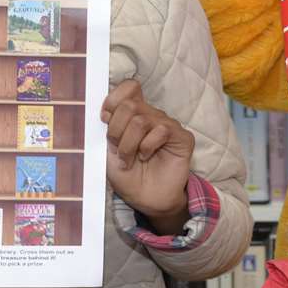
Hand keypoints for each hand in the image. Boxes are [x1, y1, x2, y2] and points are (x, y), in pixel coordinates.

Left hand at [102, 79, 194, 232]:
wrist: (146, 200)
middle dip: (116, 131)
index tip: (105, 118)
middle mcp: (153, 116)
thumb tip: (107, 111)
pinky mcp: (182, 137)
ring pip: (141, 120)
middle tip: (117, 150)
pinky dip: (147, 147)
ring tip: (129, 159)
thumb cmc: (129, 176)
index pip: (130, 88)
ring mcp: (168, 125)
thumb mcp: (109, 151)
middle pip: (130, 105)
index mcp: (135, 114)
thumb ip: (109, 128)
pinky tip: (146, 157)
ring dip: (128, 144)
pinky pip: (161, 130)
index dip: (114, 99)